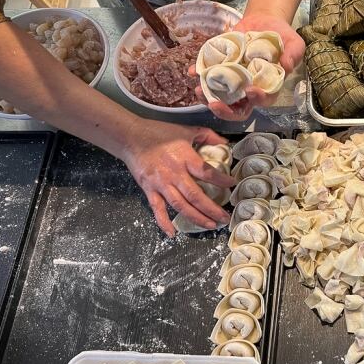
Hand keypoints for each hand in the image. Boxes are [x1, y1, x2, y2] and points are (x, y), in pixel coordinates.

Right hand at [121, 118, 235, 236]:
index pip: (207, 172)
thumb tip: (225, 142)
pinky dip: (164, 222)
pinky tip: (172, 233)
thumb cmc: (159, 133)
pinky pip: (158, 209)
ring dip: (196, 218)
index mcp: (185, 158)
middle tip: (224, 218)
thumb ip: (207, 135)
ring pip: (181, 206)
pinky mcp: (149, 190)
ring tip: (210, 225)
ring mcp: (161, 184)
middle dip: (212, 209)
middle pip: (196, 196)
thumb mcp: (186, 130)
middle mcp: (175, 174)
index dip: (221, 180)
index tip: (232, 185)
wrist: (131, 137)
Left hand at [192, 11, 304, 120]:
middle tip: (214, 104)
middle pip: (237, 108)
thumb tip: (286, 66)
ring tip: (198, 91)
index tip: (250, 91)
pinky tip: (192, 71)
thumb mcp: (294, 43)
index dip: (257, 100)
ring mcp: (233, 79)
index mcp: (267, 86)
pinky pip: (208, 74)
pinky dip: (199, 74)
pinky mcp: (221, 66)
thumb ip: (293, 55)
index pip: (262, 100)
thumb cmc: (282, 37)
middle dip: (225, 110)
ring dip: (207, 97)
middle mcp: (248, 87)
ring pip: (219, 96)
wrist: (264, 21)